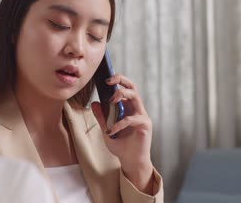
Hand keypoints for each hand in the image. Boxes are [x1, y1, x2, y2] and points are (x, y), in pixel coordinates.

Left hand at [91, 74, 154, 194]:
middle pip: (133, 87)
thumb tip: (94, 103)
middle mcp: (137, 109)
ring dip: (121, 95)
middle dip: (121, 80)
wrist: (130, 162)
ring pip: (135, 97)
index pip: (126, 88)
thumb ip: (102, 117)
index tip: (105, 79)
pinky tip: (112, 130)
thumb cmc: (121, 147)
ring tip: (110, 101)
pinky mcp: (145, 125)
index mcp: (129, 108)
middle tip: (108, 81)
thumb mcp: (107, 130)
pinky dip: (119, 123)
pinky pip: (131, 119)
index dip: (118, 80)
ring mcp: (142, 116)